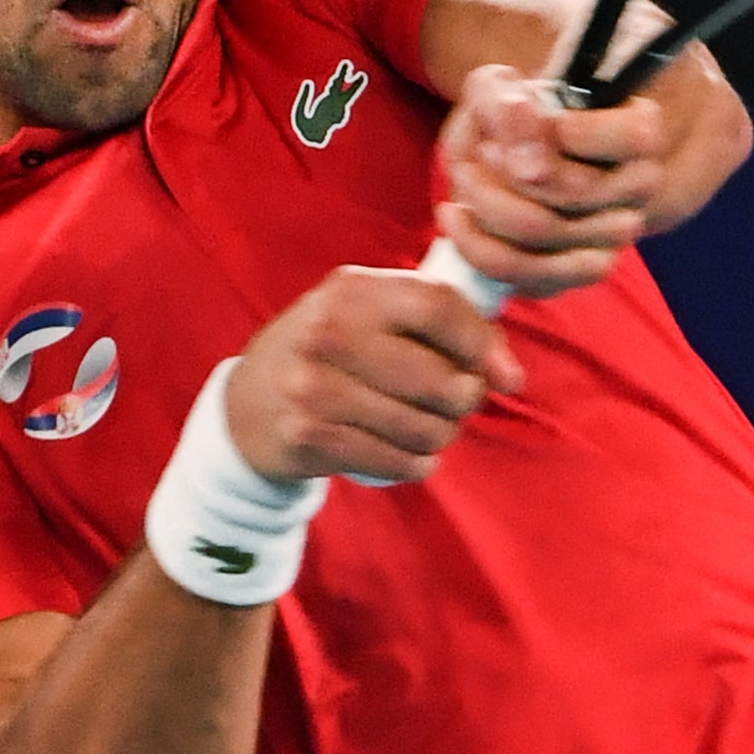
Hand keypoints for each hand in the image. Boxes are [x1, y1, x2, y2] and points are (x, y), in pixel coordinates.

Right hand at [223, 267, 523, 483]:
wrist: (245, 407)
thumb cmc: (330, 354)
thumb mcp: (367, 315)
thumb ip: (437, 325)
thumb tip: (508, 374)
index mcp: (353, 289)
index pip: (438, 306)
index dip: (482, 343)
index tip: (505, 375)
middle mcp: (330, 332)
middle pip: (438, 377)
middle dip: (464, 400)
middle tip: (456, 404)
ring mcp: (314, 386)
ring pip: (421, 427)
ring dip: (441, 436)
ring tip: (430, 429)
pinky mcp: (307, 436)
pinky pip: (394, 461)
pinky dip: (416, 464)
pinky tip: (412, 455)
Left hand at [433, 58, 745, 297]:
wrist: (528, 134)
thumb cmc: (525, 97)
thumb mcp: (510, 77)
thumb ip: (505, 100)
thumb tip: (515, 131)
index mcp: (652, 128)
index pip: (641, 137)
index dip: (578, 133)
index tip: (527, 109)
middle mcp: (647, 190)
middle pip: (587, 195)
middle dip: (518, 173)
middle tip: (478, 151)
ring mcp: (613, 234)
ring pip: (555, 239)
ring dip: (493, 208)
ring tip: (464, 174)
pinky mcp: (575, 268)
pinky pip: (536, 279)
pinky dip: (484, 250)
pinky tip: (457, 214)